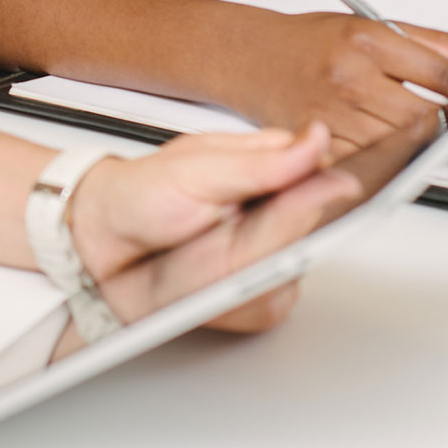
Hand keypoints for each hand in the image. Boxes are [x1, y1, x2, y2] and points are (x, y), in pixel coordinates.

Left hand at [68, 126, 360, 335]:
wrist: (98, 245)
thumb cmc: (141, 195)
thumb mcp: (196, 165)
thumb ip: (262, 161)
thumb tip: (318, 140)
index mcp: (269, 170)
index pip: (329, 175)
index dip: (342, 184)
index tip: (350, 185)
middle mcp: (276, 215)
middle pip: (315, 229)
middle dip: (280, 228)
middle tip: (233, 218)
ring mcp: (267, 259)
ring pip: (295, 272)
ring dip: (250, 264)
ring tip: (204, 251)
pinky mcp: (254, 300)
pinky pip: (270, 307)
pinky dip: (237, 299)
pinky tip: (206, 283)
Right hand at [234, 11, 447, 158]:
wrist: (246, 57)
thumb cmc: (305, 42)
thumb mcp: (367, 23)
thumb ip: (428, 44)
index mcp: (363, 40)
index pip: (441, 70)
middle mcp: (347, 77)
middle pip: (424, 116)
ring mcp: (330, 115)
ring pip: (401, 146)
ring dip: (431, 147)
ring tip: (447, 140)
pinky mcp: (317, 145)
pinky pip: (369, 165)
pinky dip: (393, 163)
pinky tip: (404, 154)